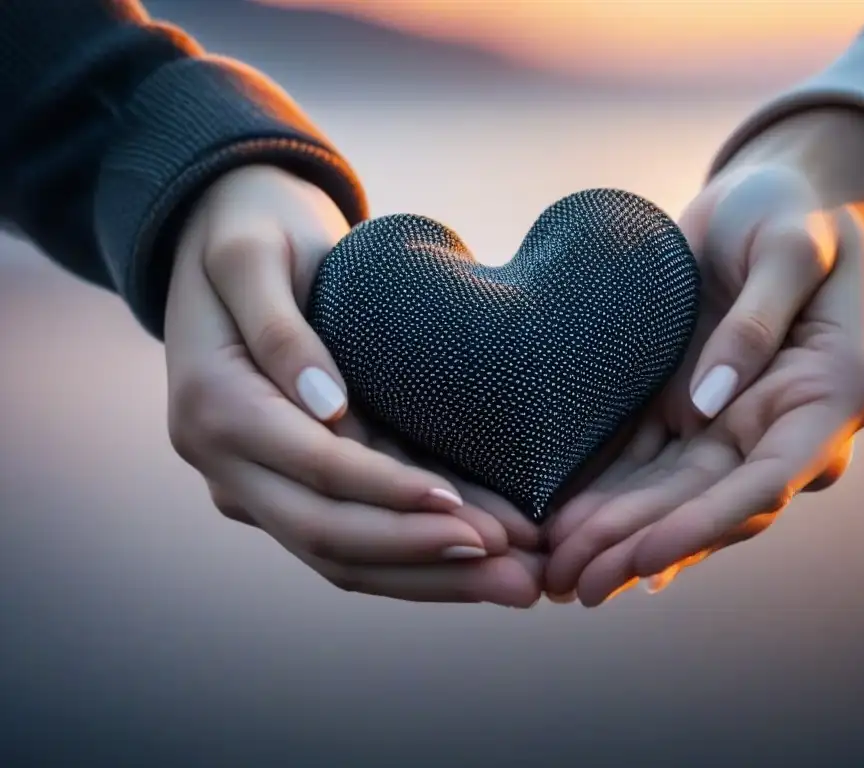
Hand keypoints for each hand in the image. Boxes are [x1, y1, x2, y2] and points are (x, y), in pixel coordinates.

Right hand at [164, 165, 542, 606]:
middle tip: (520, 577)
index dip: (391, 496)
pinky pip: (356, 533)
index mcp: (214, 407)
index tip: (468, 511)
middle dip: (429, 561)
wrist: (224, 233)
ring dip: (433, 575)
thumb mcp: (251, 255)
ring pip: (345, 555)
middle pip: (332, 538)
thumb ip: (280, 330)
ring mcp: (259, 482)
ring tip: (520, 583)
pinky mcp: (298, 480)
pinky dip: (418, 552)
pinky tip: (484, 557)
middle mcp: (229, 464)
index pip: (316, 471)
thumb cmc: (247, 230)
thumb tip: (326, 410)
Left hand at [545, 166, 863, 605]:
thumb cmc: (792, 211)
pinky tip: (562, 525)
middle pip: (708, 505)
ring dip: (616, 538)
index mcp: (830, 395)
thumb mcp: (789, 245)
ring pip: (672, 496)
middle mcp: (782, 426)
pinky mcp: (688, 410)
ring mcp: (731, 423)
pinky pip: (646, 464)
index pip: (767, 482)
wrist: (768, 199)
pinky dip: (606, 496)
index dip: (703, 526)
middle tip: (576, 584)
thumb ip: (758, 322)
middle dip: (641, 548)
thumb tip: (709, 407)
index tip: (642, 557)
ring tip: (556, 570)